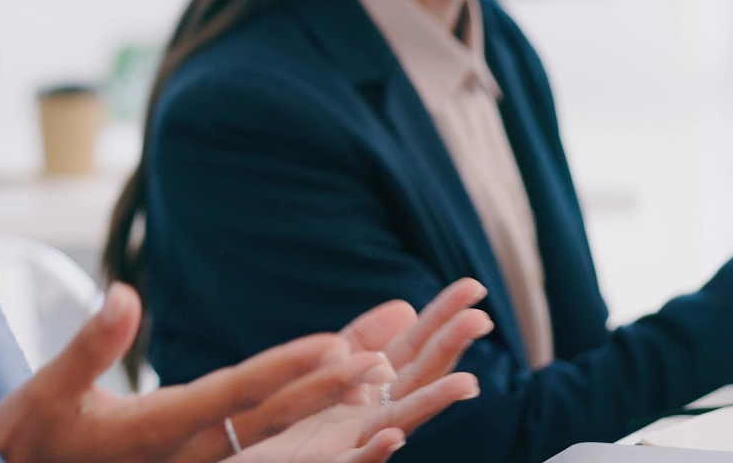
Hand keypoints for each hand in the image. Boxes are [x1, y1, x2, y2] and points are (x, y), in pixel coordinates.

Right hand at [0, 283, 395, 462]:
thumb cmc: (27, 438)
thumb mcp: (45, 389)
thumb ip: (89, 345)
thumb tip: (123, 293)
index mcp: (153, 431)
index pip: (233, 395)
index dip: (286, 370)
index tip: (335, 345)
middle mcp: (184, 455)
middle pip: (270, 419)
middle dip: (329, 389)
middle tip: (384, 359)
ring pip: (273, 435)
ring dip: (327, 406)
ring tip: (378, 371)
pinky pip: (260, 447)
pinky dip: (303, 427)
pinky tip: (338, 406)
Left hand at [237, 279, 490, 462]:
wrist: (253, 454)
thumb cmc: (299, 416)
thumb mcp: (331, 367)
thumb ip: (365, 340)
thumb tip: (407, 308)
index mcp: (375, 389)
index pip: (414, 348)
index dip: (441, 319)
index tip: (472, 288)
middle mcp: (373, 417)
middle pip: (416, 378)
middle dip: (447, 350)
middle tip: (479, 320)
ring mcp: (353, 443)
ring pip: (398, 422)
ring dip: (432, 403)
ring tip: (467, 384)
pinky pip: (353, 462)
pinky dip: (375, 451)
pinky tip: (394, 436)